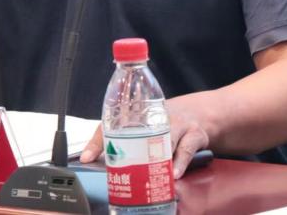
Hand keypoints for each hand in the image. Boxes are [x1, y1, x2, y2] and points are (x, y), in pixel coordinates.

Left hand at [78, 101, 210, 178]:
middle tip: (121, 168)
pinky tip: (175, 173)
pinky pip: (186, 148)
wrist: (199, 113)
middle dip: (131, 151)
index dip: (99, 141)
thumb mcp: (140, 126)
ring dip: (158, 159)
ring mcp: (177, 125)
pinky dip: (180, 162)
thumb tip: (88, 158)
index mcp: (137, 114)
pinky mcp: (194, 134)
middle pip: (139, 133)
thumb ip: (115, 140)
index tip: (87, 158)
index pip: (112, 124)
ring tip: (152, 174)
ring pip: (165, 140)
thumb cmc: (164, 122)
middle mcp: (155, 117)